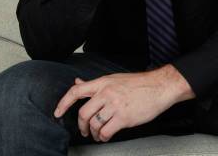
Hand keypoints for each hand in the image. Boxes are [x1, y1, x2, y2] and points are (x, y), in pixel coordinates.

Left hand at [53, 69, 185, 141]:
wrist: (160, 86)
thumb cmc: (140, 83)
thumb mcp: (114, 79)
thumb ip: (95, 84)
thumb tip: (78, 82)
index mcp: (103, 82)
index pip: (76, 91)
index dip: (64, 103)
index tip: (57, 112)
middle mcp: (106, 93)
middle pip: (83, 112)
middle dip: (81, 126)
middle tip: (84, 130)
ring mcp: (115, 105)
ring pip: (94, 124)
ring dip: (94, 133)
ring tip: (99, 134)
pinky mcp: (124, 117)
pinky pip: (106, 131)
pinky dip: (103, 137)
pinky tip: (106, 136)